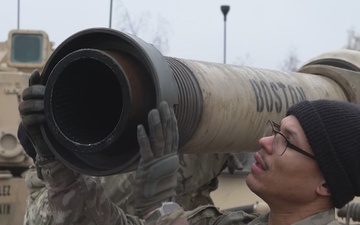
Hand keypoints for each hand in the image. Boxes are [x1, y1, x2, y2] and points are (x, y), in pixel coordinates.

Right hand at [18, 70, 53, 163]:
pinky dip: (37, 117)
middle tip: (47, 95)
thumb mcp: (57, 104)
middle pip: (26, 94)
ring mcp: (27, 116)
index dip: (36, 85)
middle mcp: (29, 106)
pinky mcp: (29, 128)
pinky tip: (46, 118)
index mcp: (36, 98)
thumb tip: (41, 72)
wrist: (58, 141)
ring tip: (47, 107)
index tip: (46, 88)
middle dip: (36, 92)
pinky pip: (28, 120)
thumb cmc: (59, 120)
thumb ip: (51, 90)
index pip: (30, 87)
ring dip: (37, 105)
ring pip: (24, 106)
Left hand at [134, 101, 178, 217]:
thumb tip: (165, 143)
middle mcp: (168, 157)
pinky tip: (140, 128)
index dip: (173, 121)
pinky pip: (146, 149)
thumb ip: (165, 155)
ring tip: (152, 111)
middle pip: (169, 134)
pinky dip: (143, 138)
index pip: (175, 135)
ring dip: (156, 124)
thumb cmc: (158, 184)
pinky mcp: (148, 165)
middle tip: (163, 103)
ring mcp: (159, 161)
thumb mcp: (164, 167)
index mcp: (172, 156)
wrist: (155, 201)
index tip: (170, 109)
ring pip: (159, 139)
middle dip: (166, 118)